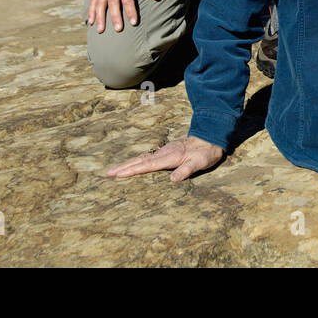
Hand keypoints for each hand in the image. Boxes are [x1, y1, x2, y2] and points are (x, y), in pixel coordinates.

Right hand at [87, 0, 160, 32]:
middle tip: (118, 29)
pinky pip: (93, 1)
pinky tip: (90, 21)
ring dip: (100, 17)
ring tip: (100, 30)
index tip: (134, 22)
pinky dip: (91, 11)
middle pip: (113, 4)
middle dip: (115, 17)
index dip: (131, 11)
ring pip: (100, 4)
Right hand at [104, 136, 225, 182]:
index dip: (132, 170)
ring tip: (114, 170)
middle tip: (107, 173)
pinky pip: (147, 158)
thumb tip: (172, 180)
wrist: (210, 138)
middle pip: (139, 161)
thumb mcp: (200, 163)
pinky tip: (132, 165)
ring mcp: (164, 152)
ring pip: (141, 158)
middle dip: (123, 167)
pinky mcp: (165, 152)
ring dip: (127, 164)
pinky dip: (136, 162)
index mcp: (169, 157)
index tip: (117, 175)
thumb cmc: (206, 153)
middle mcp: (163, 153)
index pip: (147, 165)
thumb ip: (186, 170)